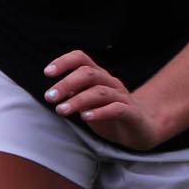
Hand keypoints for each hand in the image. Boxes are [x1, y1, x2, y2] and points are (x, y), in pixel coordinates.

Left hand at [43, 50, 168, 150]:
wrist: (141, 129)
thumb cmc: (109, 114)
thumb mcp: (88, 103)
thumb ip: (74, 94)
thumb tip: (54, 91)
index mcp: (98, 77)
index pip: (81, 59)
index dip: (64, 62)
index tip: (47, 72)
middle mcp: (110, 83)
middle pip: (89, 74)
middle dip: (66, 83)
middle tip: (49, 97)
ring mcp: (122, 97)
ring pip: (100, 92)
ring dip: (78, 100)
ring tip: (61, 110)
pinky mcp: (131, 113)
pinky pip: (116, 109)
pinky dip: (100, 112)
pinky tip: (86, 117)